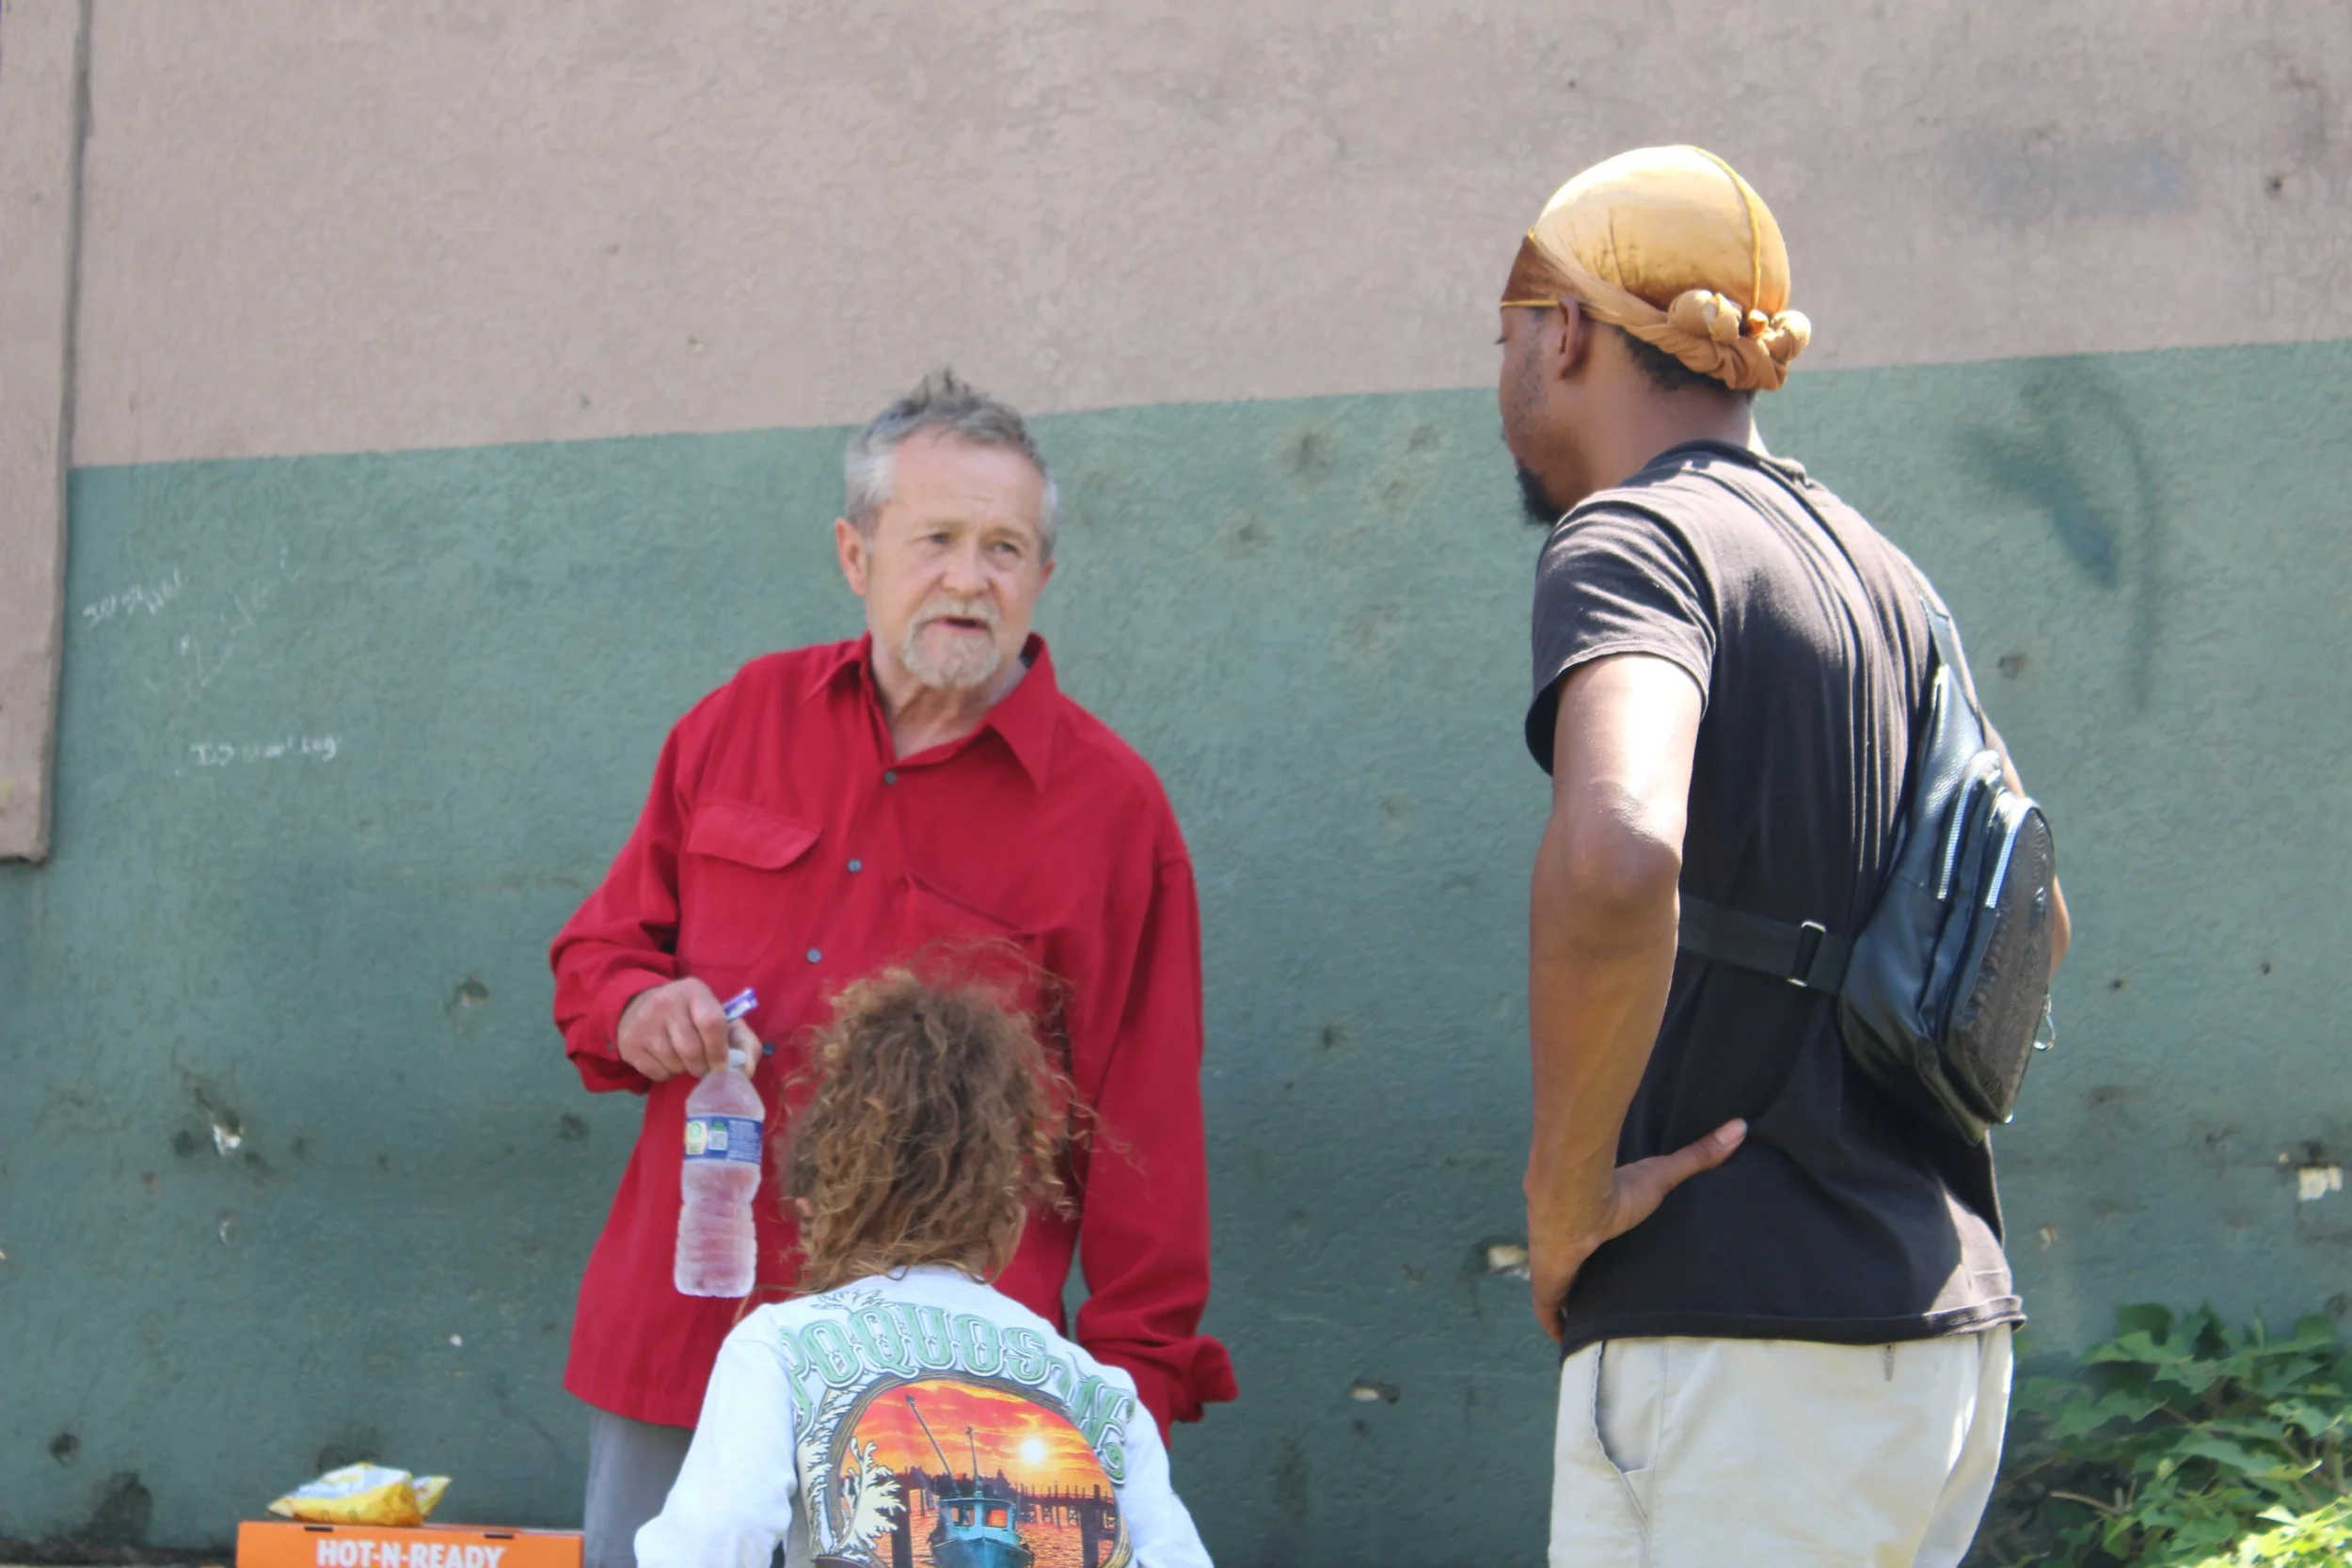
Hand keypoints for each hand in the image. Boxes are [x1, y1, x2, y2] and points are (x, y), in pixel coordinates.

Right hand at [615, 977, 732, 1081]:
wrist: (639, 1006)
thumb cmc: (689, 1014)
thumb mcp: (717, 1014)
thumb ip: (742, 1039)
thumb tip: (746, 1069)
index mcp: (693, 991)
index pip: (711, 1022)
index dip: (720, 1050)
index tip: (722, 1064)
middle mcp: (666, 1003)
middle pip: (692, 1050)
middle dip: (702, 1066)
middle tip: (704, 1066)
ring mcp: (645, 1023)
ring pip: (674, 1063)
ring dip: (684, 1069)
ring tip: (684, 1059)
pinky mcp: (630, 1044)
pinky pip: (656, 1072)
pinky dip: (667, 1074)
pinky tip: (666, 1060)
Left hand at [1526, 1118, 1745, 1342]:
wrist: (1577, 1196)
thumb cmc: (1617, 1186)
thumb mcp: (1663, 1174)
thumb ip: (1697, 1155)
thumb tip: (1739, 1125)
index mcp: (1590, 1221)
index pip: (1593, 1239)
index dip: (1601, 1251)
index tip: (1615, 1262)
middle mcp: (1568, 1243)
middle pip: (1578, 1268)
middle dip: (1587, 1283)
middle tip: (1609, 1305)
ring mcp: (1554, 1265)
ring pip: (1561, 1293)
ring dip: (1572, 1307)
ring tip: (1594, 1330)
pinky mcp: (1547, 1286)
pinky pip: (1549, 1315)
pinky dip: (1558, 1328)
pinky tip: (1568, 1343)